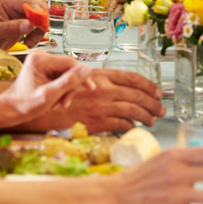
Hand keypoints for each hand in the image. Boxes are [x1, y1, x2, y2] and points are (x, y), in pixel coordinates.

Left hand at [0, 0, 47, 46]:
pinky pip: (40, 24)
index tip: (41, 27)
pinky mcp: (26, 19)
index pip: (30, 2)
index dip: (38, 14)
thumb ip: (11, 28)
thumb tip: (30, 25)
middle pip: (40, 7)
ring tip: (29, 42)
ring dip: (40, 30)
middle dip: (41, 23)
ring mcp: (22, 10)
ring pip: (42, 16)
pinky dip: (38, 34)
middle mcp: (16, 2)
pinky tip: (28, 42)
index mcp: (7, 0)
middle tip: (36, 36)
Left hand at [0, 51, 91, 123]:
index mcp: (40, 59)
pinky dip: (60, 89)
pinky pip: (59, 77)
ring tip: (58, 104)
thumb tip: (87, 69)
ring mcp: (41, 62)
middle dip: (70, 87)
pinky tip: (55, 100)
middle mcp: (41, 57)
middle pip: (68, 68)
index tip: (90, 88)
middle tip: (65, 103)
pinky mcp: (42, 69)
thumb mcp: (49, 95)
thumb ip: (68, 82)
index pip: (70, 63)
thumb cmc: (25, 104)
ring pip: (65, 74)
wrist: (10, 110)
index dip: (81, 76)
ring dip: (65, 90)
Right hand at [16, 67, 165, 132]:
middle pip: (138, 95)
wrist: (41, 107)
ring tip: (152, 120)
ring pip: (134, 111)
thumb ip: (100, 82)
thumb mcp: (81, 79)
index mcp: (101, 75)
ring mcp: (102, 106)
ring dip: (146, 116)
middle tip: (161, 110)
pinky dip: (131, 126)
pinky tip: (135, 128)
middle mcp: (104, 89)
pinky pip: (122, 124)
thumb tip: (118, 90)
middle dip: (153, 104)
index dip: (149, 86)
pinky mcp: (97, 122)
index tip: (158, 92)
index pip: (133, 78)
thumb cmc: (59, 92)